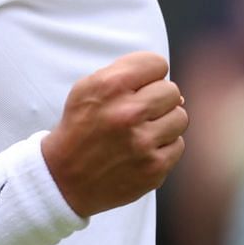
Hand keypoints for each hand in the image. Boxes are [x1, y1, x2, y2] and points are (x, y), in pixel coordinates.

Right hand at [42, 51, 187, 217]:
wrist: (63, 180)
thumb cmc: (79, 129)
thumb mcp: (87, 89)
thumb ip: (126, 73)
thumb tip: (170, 85)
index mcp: (109, 87)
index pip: (157, 64)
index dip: (149, 75)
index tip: (139, 87)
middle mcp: (127, 113)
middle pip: (172, 90)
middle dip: (157, 99)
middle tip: (138, 113)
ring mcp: (142, 143)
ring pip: (180, 117)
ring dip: (164, 123)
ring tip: (142, 131)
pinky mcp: (154, 168)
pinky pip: (178, 144)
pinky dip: (164, 147)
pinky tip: (143, 150)